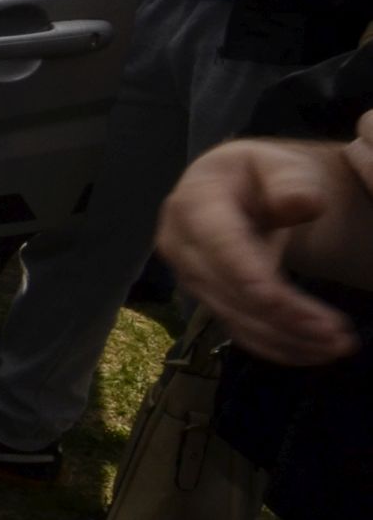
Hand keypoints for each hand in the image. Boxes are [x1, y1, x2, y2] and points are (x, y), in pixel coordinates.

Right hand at [154, 139, 362, 365]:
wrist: (235, 191)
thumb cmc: (258, 176)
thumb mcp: (276, 165)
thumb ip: (289, 180)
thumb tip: (303, 202)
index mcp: (193, 204)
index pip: (218, 245)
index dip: (246, 275)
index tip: (281, 301)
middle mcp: (181, 245)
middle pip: (228, 290)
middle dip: (283, 316)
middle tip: (337, 333)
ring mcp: (191, 277)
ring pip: (235, 318)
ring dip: (287, 338)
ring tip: (339, 346)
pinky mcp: (208, 300)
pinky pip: (239, 331)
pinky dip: (277, 347)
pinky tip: (314, 353)